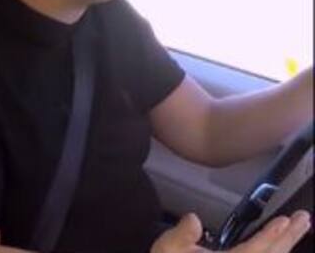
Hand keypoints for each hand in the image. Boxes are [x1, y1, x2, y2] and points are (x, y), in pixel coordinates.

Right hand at [151, 212, 310, 252]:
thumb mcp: (167, 248)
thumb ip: (181, 234)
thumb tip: (193, 219)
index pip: (254, 250)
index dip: (270, 235)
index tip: (286, 221)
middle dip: (288, 237)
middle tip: (304, 220)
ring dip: (287, 245)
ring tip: (299, 229)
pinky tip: (282, 248)